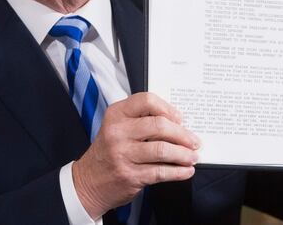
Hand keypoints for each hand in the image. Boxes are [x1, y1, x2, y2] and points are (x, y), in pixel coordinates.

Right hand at [72, 93, 199, 218]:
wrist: (88, 182)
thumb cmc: (109, 152)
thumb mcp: (117, 127)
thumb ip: (141, 120)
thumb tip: (178, 123)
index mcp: (116, 114)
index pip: (147, 101)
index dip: (168, 108)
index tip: (180, 119)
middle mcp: (117, 132)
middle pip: (159, 125)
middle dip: (183, 134)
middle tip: (194, 141)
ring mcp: (122, 154)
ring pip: (163, 150)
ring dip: (184, 154)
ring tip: (192, 156)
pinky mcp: (130, 175)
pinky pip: (161, 172)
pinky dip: (178, 172)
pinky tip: (185, 171)